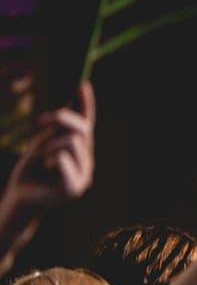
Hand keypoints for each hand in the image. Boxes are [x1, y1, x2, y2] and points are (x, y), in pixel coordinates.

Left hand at [3, 81, 94, 210]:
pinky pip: (65, 162)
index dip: (86, 104)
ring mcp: (83, 176)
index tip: (82, 84)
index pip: (87, 123)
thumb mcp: (40, 145)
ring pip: (70, 143)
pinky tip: (48, 167)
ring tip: (41, 161)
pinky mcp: (73, 189)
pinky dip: (55, 160)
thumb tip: (63, 117)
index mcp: (81, 150)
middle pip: (80, 129)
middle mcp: (87, 161)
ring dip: (48, 146)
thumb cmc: (30, 172)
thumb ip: (54, 132)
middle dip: (60, 121)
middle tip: (39, 121)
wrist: (20, 201)